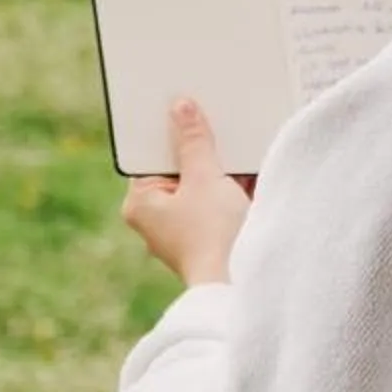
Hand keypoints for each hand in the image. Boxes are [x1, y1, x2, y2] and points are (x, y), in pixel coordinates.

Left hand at [121, 97, 250, 285]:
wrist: (240, 283)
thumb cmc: (212, 236)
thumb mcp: (204, 177)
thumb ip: (194, 141)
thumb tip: (180, 108)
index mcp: (142, 203)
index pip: (151, 156)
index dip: (169, 132)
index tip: (185, 110)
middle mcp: (158, 218)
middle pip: (179, 170)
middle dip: (202, 151)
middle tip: (217, 126)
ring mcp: (185, 229)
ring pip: (203, 186)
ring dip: (222, 171)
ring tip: (238, 152)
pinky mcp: (211, 237)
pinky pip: (220, 203)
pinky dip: (234, 189)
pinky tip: (250, 175)